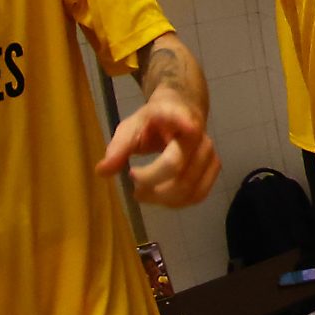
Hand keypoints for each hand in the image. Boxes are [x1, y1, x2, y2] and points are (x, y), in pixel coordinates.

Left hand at [98, 92, 219, 208]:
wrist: (180, 111)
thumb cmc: (152, 121)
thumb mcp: (131, 127)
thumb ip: (118, 148)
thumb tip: (102, 171)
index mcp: (176, 115)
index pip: (183, 119)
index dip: (185, 122)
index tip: (188, 127)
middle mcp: (198, 133)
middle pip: (177, 166)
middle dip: (151, 183)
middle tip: (133, 183)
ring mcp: (209, 151)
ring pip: (189, 186)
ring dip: (163, 198)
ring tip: (144, 192)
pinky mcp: (213, 167)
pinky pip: (198, 194)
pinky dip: (178, 203)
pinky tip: (162, 197)